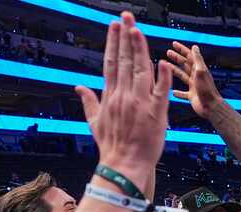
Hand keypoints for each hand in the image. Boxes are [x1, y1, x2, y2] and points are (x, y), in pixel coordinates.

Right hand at [75, 12, 170, 184]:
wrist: (124, 166)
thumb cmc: (111, 146)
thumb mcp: (94, 122)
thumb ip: (88, 102)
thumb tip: (78, 87)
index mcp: (110, 96)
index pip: (112, 63)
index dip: (114, 42)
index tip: (115, 26)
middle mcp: (124, 96)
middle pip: (125, 61)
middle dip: (126, 36)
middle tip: (127, 16)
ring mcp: (140, 104)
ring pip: (141, 71)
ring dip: (140, 49)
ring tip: (139, 30)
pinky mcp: (156, 114)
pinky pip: (160, 93)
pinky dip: (162, 78)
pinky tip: (162, 62)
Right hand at [167, 42, 222, 118]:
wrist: (210, 106)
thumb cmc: (206, 89)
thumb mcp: (201, 71)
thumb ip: (197, 59)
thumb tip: (195, 47)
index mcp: (199, 69)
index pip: (189, 56)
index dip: (182, 50)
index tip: (174, 44)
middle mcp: (196, 77)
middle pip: (185, 65)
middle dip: (177, 58)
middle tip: (168, 52)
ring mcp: (194, 86)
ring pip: (182, 76)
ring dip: (175, 71)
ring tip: (166, 67)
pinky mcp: (192, 96)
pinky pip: (183, 93)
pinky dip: (178, 93)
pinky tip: (173, 92)